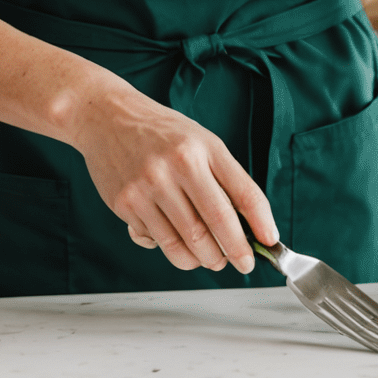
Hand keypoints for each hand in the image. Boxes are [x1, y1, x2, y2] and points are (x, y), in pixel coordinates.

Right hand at [69, 78, 276, 275]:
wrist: (107, 117)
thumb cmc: (160, 131)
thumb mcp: (201, 141)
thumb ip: (224, 178)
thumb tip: (249, 225)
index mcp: (202, 148)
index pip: (243, 193)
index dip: (261, 224)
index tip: (270, 243)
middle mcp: (176, 166)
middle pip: (215, 226)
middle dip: (234, 253)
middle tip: (241, 261)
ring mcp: (148, 186)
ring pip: (186, 243)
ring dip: (205, 259)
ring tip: (212, 258)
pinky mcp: (126, 204)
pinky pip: (157, 242)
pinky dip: (172, 250)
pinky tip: (176, 240)